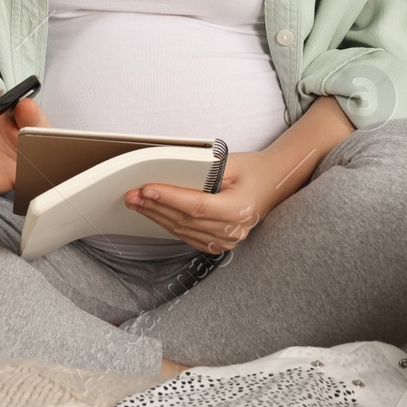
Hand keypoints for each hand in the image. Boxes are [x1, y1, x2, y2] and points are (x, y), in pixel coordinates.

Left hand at [123, 150, 288, 254]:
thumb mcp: (232, 163)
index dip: (170, 198)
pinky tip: (154, 214)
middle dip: (156, 206)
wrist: (273, 184)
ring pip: (183, 230)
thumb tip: (170, 173)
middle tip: (133, 195)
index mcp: (239, 209)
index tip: (148, 189)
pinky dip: (168, 224)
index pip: (197, 206)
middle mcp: (233, 230)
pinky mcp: (219, 243)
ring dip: (157, 216)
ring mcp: (227, 240)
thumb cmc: (254, 171)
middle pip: (186, 220)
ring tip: (137, 203)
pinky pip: (188, 236)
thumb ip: (204, 171)